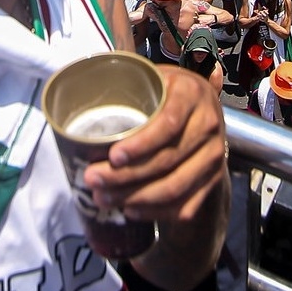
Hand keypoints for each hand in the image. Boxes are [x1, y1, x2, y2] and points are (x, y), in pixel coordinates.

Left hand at [85, 68, 226, 224]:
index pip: (169, 123)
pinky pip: (185, 205)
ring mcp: (213, 156)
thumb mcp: (153, 78)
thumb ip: (126, 86)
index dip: (141, 144)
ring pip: (175, 187)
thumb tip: (78, 97)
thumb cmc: (167, 93)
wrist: (202, 108)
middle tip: (93, 180)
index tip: (113, 156)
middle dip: (126, 176)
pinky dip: (155, 212)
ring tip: (105, 198)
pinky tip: (131, 209)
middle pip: (167, 160)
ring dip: (136, 198)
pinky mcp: (212, 180)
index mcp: (191, 94)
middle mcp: (208, 125)